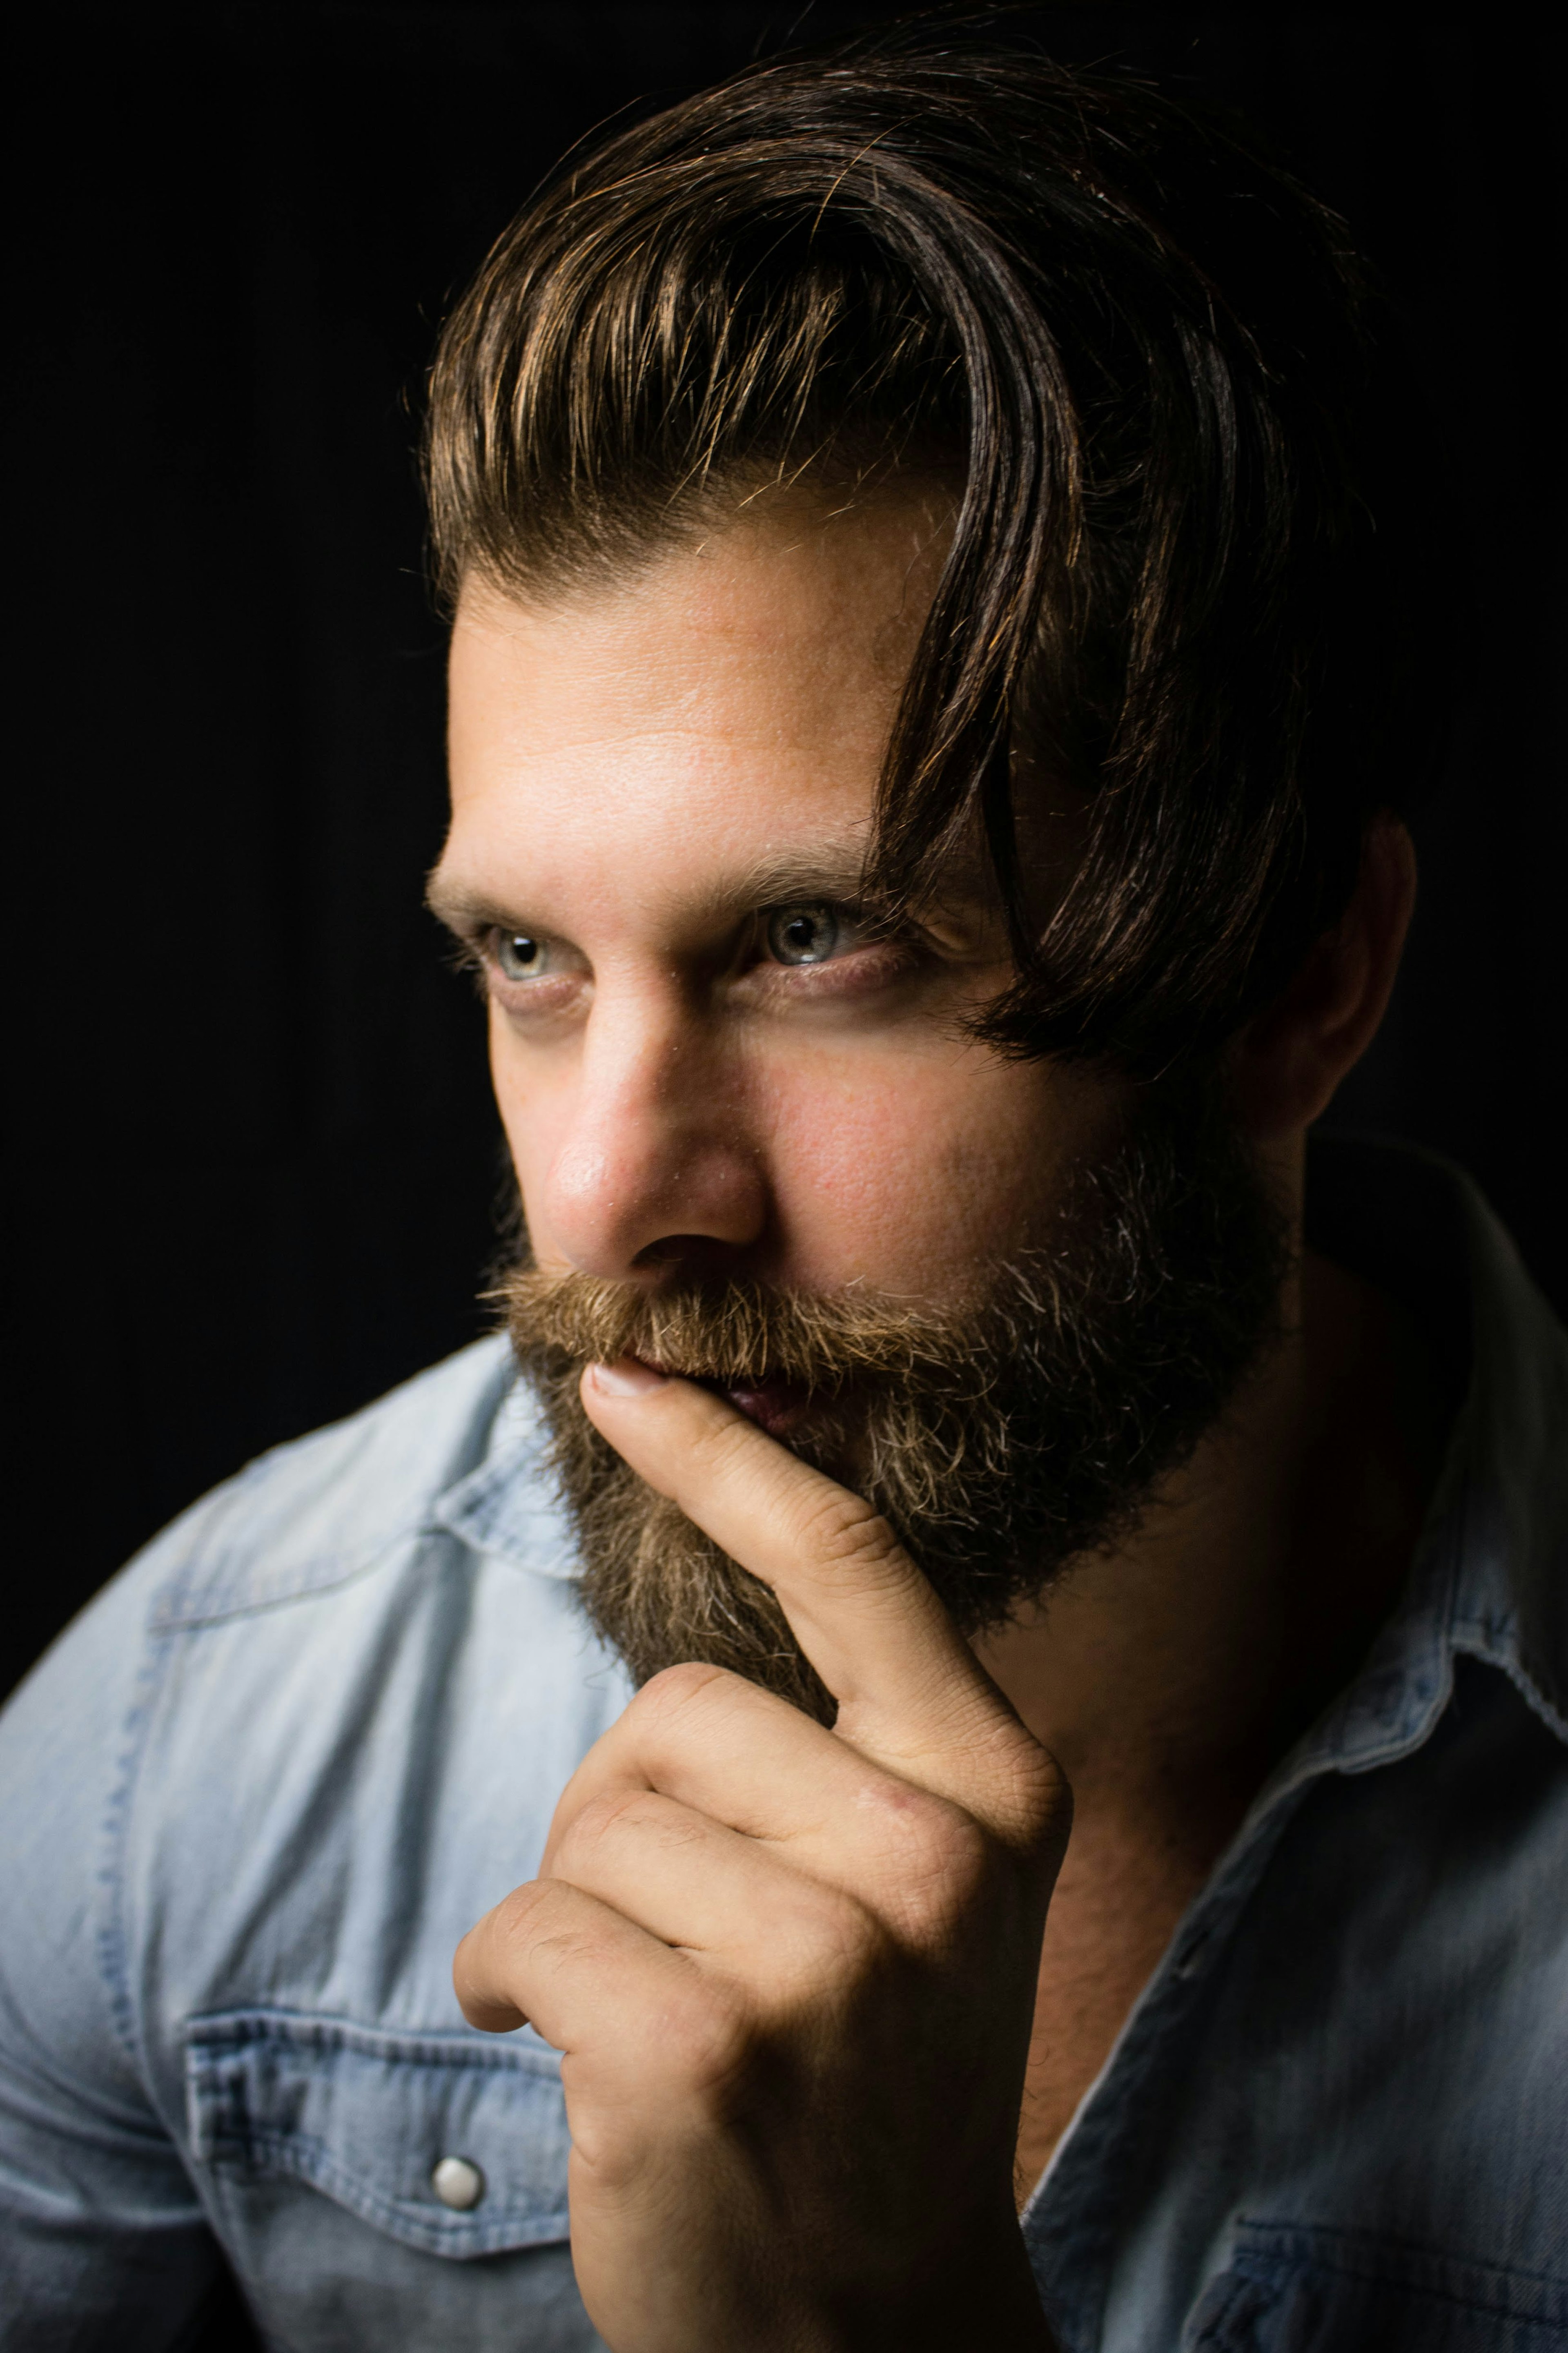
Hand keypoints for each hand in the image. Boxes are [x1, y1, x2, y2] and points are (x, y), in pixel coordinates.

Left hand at [455, 1361, 1070, 2352]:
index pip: (852, 1567)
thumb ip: (836, 1754)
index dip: (731, 1459)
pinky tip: (572, 2053)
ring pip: (591, 1823)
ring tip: (650, 2012)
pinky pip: (525, 1924)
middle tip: (679, 1935)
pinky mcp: (705, 2051)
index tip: (626, 1377)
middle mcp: (934, 1856)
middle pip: (674, 1713)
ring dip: (577, 1912)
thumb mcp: (911, 1894)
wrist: (870, 2330)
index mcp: (994, 1789)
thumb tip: (688, 1613)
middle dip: (627, 1811)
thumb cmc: (862, 2081)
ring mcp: (830, 1961)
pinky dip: (505, 1979)